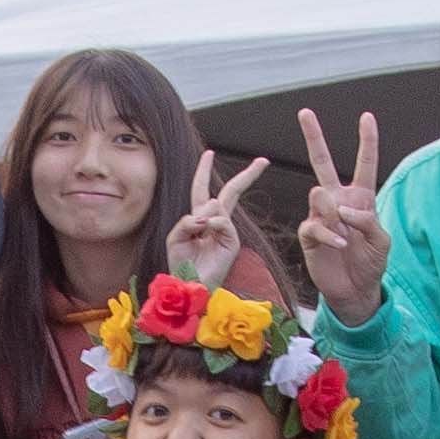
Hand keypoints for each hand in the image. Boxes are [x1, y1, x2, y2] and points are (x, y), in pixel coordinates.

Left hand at [162, 150, 269, 285]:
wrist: (189, 286)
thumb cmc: (181, 264)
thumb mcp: (175, 236)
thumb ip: (187, 220)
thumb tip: (207, 213)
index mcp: (200, 218)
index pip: (202, 189)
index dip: (204, 170)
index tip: (209, 153)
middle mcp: (216, 222)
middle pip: (232, 190)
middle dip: (249, 175)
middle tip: (263, 160)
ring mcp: (226, 231)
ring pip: (216, 205)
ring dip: (201, 216)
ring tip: (195, 234)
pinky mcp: (233, 241)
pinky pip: (221, 221)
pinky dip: (210, 223)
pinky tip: (205, 232)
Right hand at [294, 106, 386, 311]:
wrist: (355, 290)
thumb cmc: (371, 263)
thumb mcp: (382, 240)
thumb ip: (366, 219)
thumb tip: (341, 207)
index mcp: (361, 198)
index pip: (364, 163)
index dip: (367, 140)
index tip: (366, 117)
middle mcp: (338, 201)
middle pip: (323, 162)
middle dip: (313, 137)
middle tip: (304, 112)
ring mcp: (321, 216)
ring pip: (319, 196)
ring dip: (333, 214)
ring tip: (343, 235)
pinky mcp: (309, 234)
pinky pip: (314, 225)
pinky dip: (328, 234)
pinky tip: (338, 244)